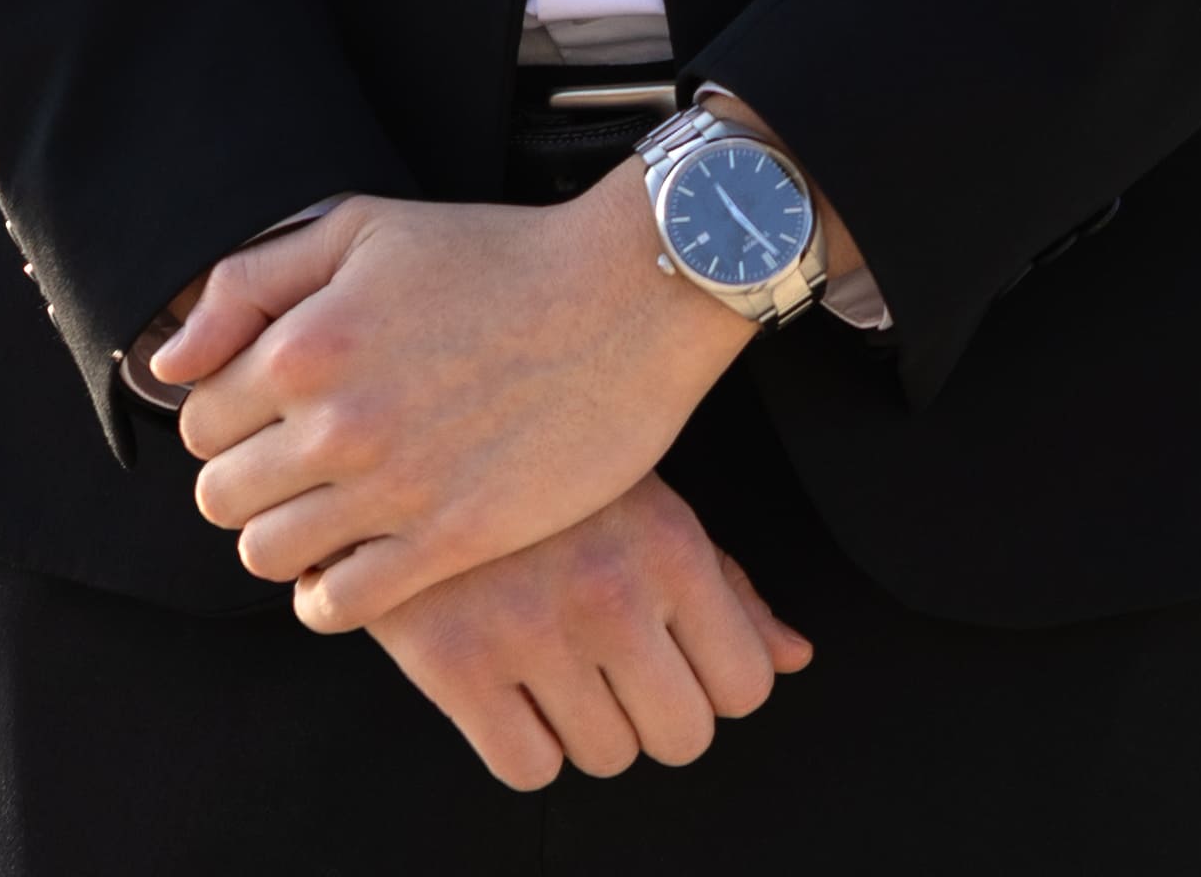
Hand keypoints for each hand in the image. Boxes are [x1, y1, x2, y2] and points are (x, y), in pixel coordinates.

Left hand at [152, 173, 753, 629]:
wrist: (628, 295)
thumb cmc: (497, 254)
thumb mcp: (361, 228)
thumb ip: (248, 283)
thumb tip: (168, 362)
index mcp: (305, 343)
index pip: (197, 421)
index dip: (226, 421)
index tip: (268, 418)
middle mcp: (337, 422)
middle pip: (220, 496)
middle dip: (245, 484)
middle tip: (297, 469)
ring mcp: (395, 487)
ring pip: (266, 557)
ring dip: (282, 542)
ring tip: (326, 516)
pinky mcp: (452, 539)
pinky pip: (339, 604)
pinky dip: (329, 595)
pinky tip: (359, 561)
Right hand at [361, 475, 812, 789]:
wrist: (407, 429)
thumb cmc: (545, 463)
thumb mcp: (648, 498)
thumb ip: (727, 585)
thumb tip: (793, 659)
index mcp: (670, 546)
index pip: (746, 685)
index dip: (715, 683)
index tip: (678, 658)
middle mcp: (608, 594)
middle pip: (682, 736)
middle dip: (658, 715)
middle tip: (619, 670)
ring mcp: (530, 632)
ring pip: (607, 757)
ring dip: (588, 726)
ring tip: (557, 663)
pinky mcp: (454, 665)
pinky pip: (528, 771)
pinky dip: (524, 745)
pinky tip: (512, 688)